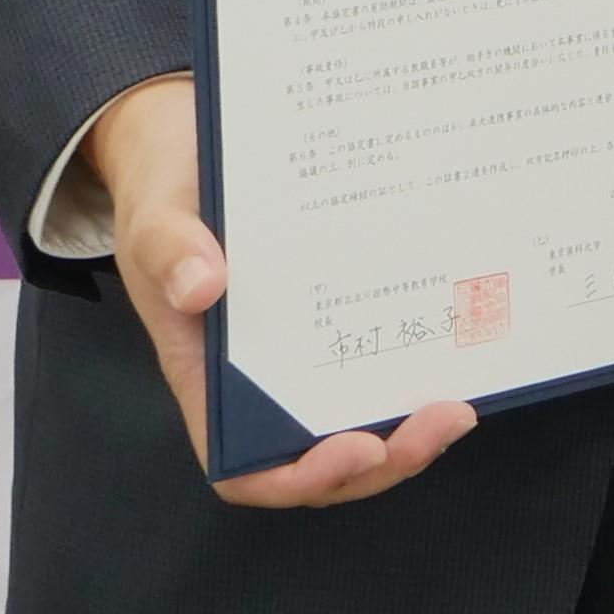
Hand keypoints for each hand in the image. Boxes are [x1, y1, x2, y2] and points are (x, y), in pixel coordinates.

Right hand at [86, 74, 475, 506]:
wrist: (187, 136)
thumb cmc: (165, 188)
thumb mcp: (154, 212)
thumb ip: (167, 247)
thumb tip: (200, 287)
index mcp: (207, 375)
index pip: (248, 465)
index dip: (302, 477)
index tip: (356, 446)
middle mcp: (259, 375)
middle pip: (321, 455)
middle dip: (386, 457)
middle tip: (444, 418)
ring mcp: (304, 346)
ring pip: (358, 415)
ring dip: (409, 426)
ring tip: (459, 403)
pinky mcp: (339, 308)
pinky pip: (377, 354)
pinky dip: (416, 363)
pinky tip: (459, 340)